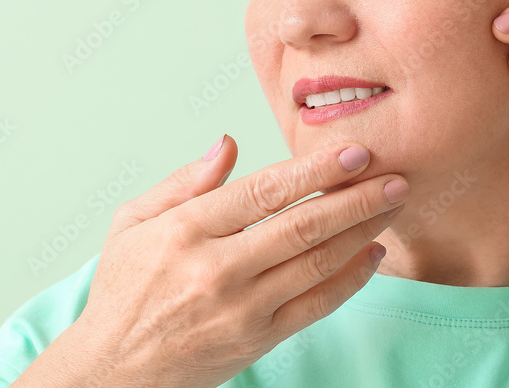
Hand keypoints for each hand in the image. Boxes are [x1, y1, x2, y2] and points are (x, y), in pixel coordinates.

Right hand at [15, 136, 407, 387]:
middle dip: (355, 198)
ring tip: (392, 205)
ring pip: (317, 263)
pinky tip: (372, 253)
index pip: (263, 191)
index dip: (314, 170)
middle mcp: (217, 270)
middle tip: (393, 176)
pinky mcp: (258, 341)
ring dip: (362, 231)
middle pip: (301, 226)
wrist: (115, 371)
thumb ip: (183, 182)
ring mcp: (242, 309)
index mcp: (185, 231)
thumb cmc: (124, 290)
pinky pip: (317, 305)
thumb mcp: (132, 223)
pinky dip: (351, 279)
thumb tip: (228, 143)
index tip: (353, 153)